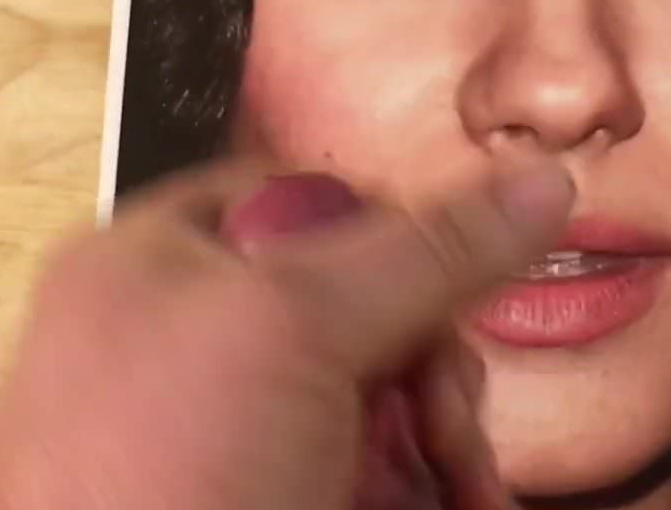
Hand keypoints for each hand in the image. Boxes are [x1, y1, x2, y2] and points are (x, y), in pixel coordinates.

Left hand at [0, 159, 573, 509]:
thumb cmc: (142, 493)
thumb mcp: (292, 329)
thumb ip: (421, 251)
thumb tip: (528, 192)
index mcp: (160, 263)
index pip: (309, 199)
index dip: (392, 235)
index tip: (442, 282)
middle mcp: (196, 342)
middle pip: (368, 307)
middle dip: (430, 365)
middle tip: (439, 415)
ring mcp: (238, 432)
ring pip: (386, 397)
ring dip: (442, 441)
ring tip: (452, 485)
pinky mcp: (277, 495)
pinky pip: (379, 467)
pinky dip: (423, 488)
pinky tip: (443, 503)